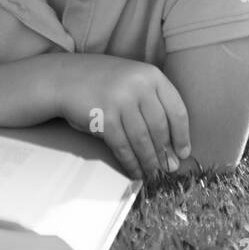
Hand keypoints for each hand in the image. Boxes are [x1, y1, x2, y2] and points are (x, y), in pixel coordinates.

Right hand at [54, 57, 191, 179]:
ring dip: (149, 161)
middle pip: (160, 128)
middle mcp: (139, 86)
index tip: (183, 152)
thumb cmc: (103, 83)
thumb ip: (152, 104)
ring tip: (153, 173)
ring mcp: (121, 101)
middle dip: (165, 153)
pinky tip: (135, 171)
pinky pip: (123, 147)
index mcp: (152, 75)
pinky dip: (131, 163)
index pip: (177, 110)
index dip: (182, 135)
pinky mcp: (105, 118)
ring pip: (143, 140)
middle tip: (168, 168)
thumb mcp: (132, 81)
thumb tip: (171, 146)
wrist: (65, 78)